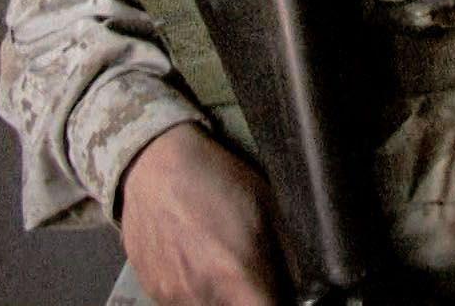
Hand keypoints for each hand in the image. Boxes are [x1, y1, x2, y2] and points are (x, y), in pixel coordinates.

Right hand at [119, 122, 287, 304]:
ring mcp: (171, 296)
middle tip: (253, 276)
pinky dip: (196, 291)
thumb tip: (301, 284)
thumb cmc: (212, 176)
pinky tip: (197, 260)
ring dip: (223, 297)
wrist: (153, 163)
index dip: (278, 303)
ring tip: (222, 264)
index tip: (279, 291)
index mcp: (235, 275)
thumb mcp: (268, 205)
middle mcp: (201, 294)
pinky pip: (182, 303)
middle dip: (250, 299)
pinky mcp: (153, 290)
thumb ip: (289, 255)